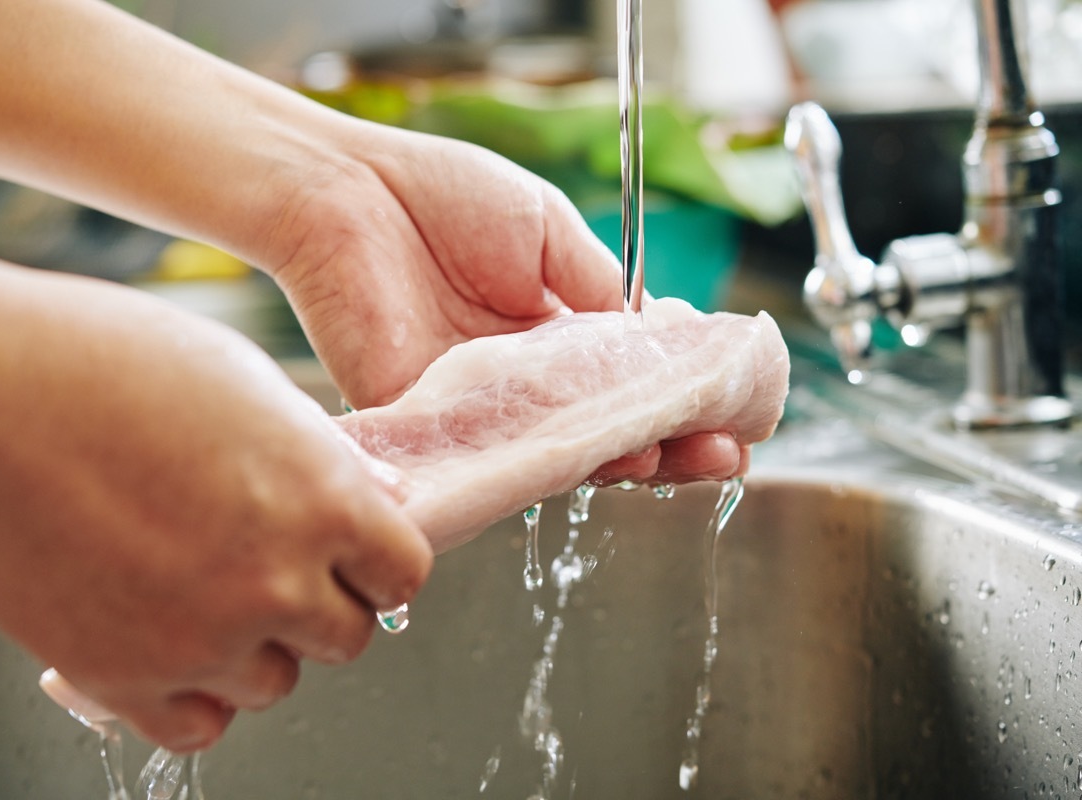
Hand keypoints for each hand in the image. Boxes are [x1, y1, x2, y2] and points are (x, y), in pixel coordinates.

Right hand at [0, 222, 431, 751]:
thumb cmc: (106, 364)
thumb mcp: (247, 382)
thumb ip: (327, 457)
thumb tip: (384, 500)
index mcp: (322, 499)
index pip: (402, 574)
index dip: (380, 562)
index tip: (355, 554)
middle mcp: (274, 581)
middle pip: (347, 637)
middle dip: (323, 604)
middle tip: (274, 565)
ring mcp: (199, 638)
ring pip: (275, 683)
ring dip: (258, 648)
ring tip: (207, 590)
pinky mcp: (121, 677)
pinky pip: (197, 724)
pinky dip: (196, 693)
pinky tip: (170, 636)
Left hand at [264, 122, 743, 485]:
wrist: (349, 193)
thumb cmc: (444, 197)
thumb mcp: (550, 231)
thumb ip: (602, 292)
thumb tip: (663, 339)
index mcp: (556, 331)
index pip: (631, 381)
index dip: (683, 398)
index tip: (735, 408)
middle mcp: (525, 379)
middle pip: (608, 429)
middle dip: (675, 446)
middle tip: (726, 453)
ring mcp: (482, 408)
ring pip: (564, 455)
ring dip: (630, 461)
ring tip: (684, 457)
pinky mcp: (433, 427)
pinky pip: (499, 460)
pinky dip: (556, 464)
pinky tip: (607, 458)